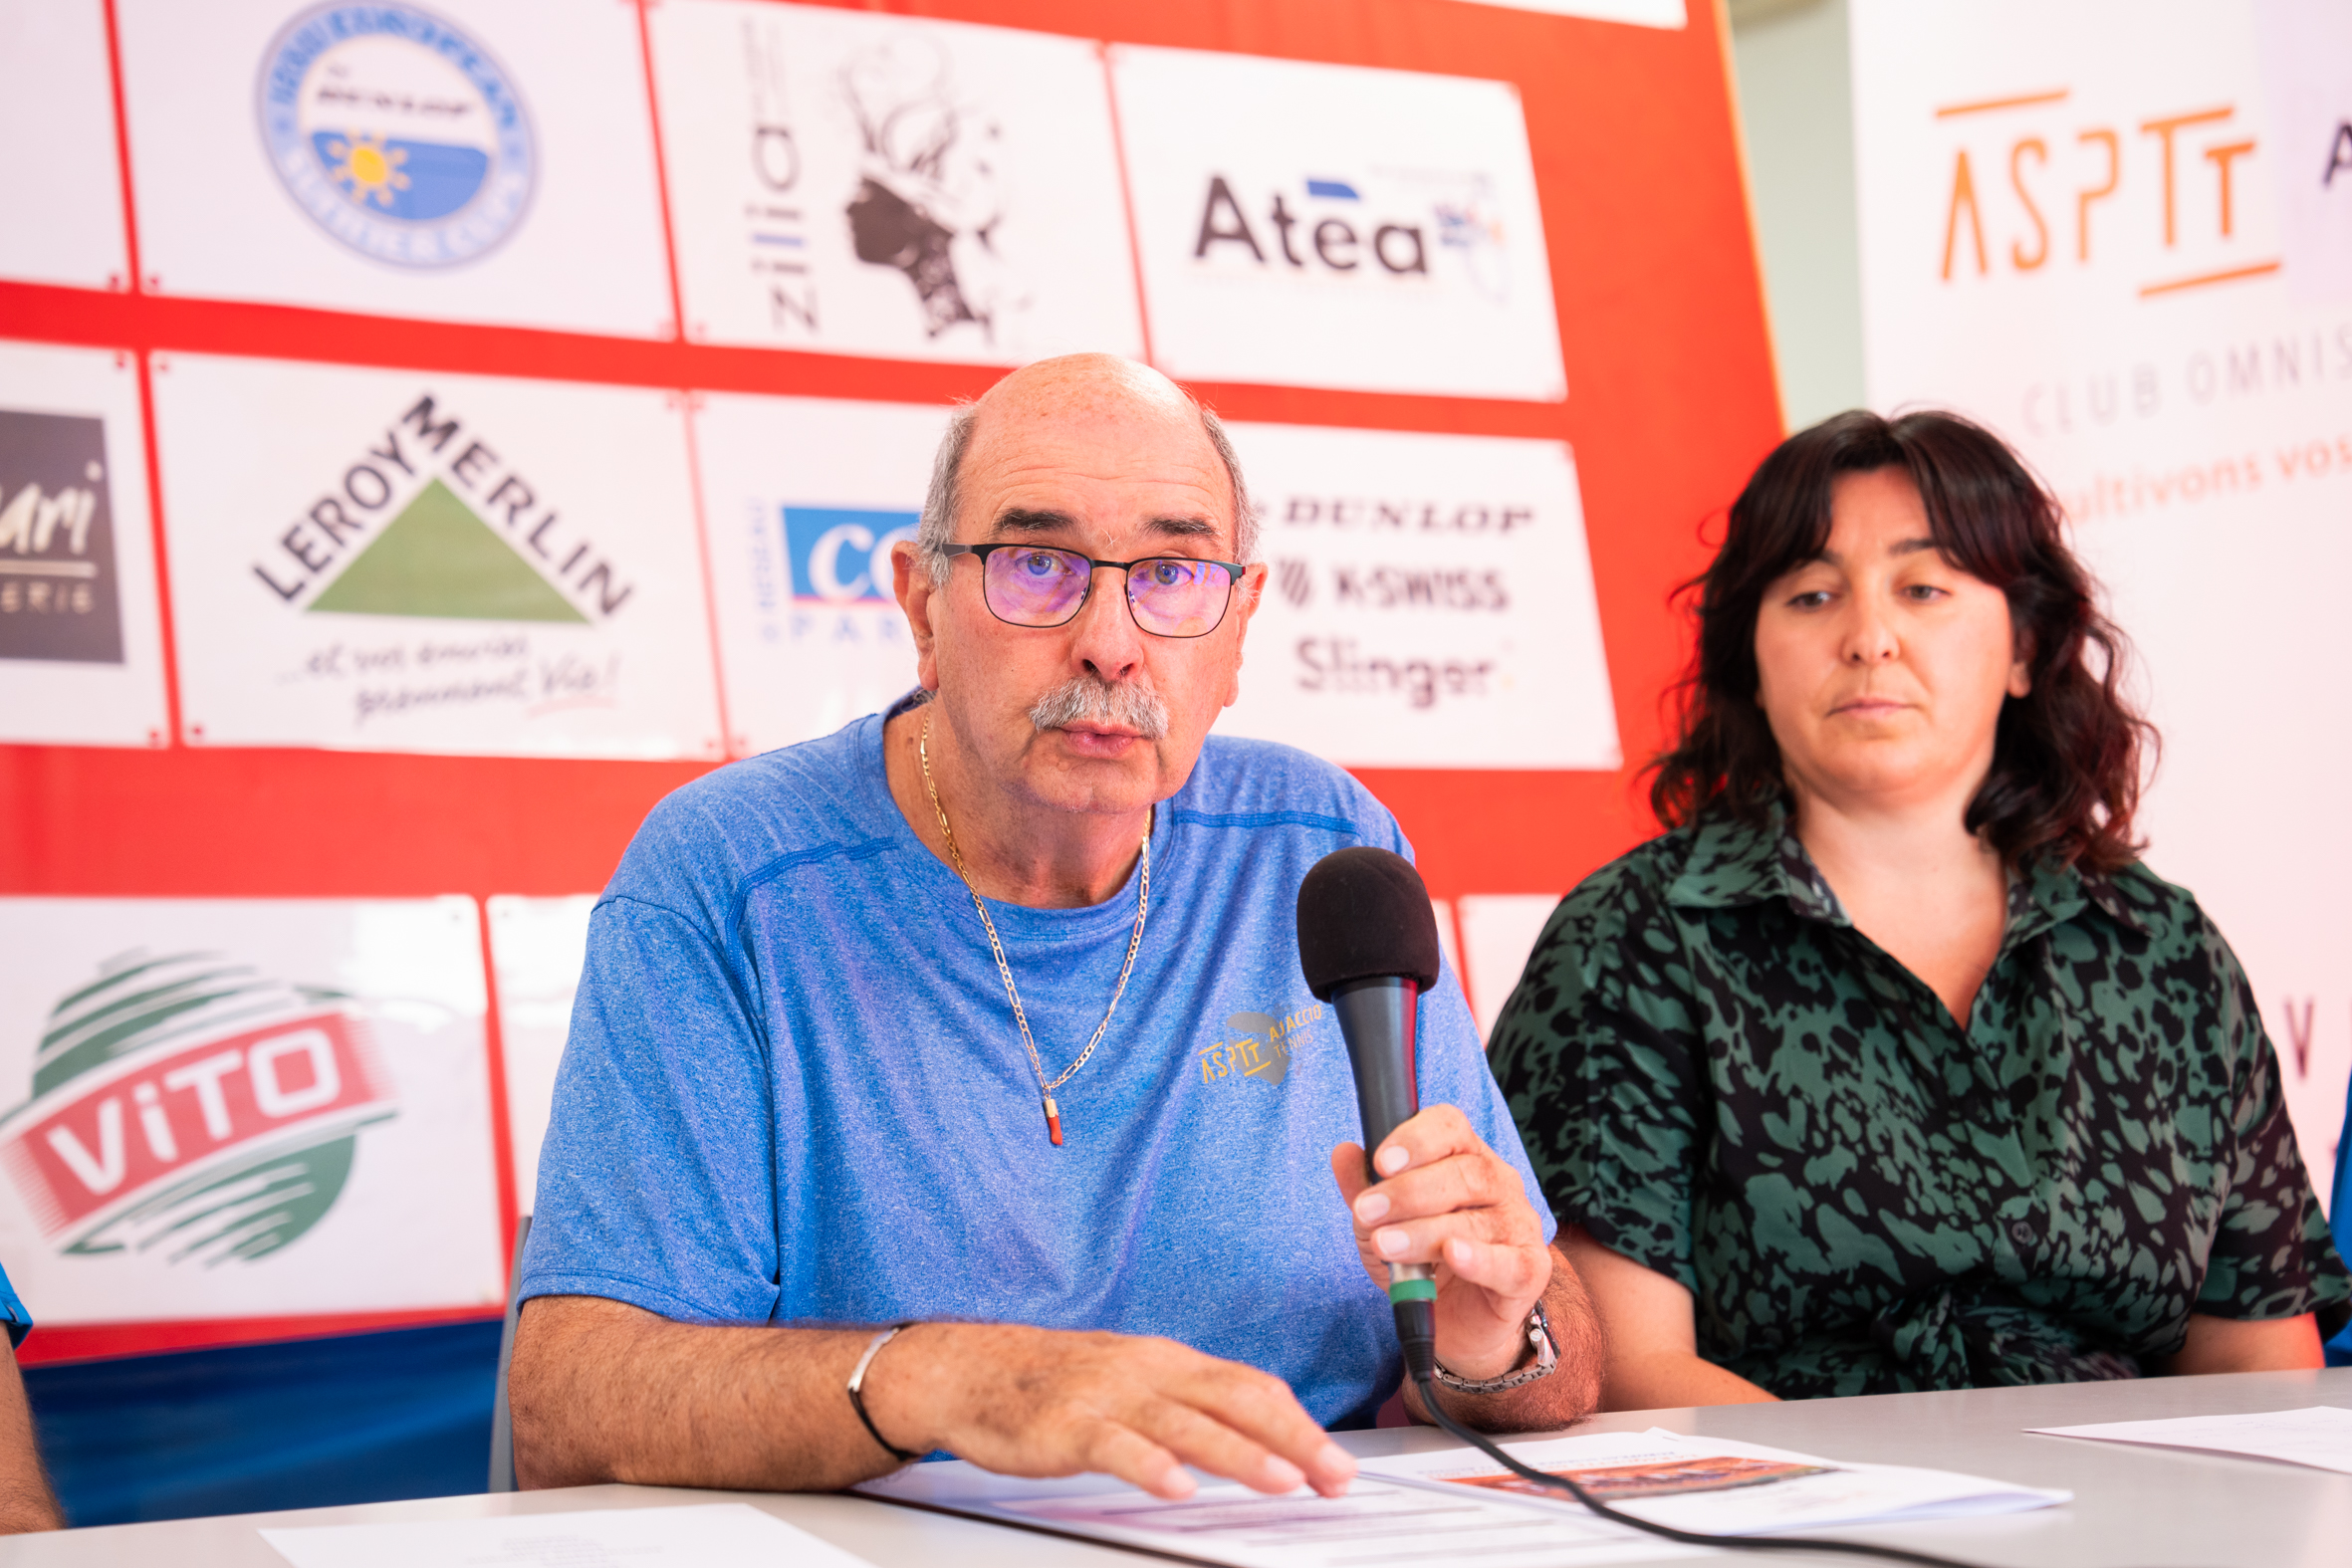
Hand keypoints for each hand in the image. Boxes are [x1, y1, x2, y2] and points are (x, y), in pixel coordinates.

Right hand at [860, 1322, 1356, 1501]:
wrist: (970, 1369)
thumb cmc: (1055, 1383)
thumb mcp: (1132, 1382)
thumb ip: (1187, 1406)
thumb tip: (1252, 1438)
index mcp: (1168, 1362)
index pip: (1248, 1388)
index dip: (1297, 1423)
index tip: (1336, 1461)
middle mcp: (1147, 1371)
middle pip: (1233, 1401)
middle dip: (1291, 1439)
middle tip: (1333, 1474)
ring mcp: (1107, 1397)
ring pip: (1186, 1424)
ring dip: (1239, 1453)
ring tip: (1282, 1480)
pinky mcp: (1067, 1425)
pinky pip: (1116, 1446)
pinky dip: (1150, 1465)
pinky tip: (1178, 1486)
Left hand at [1331, 1105, 1551, 1381]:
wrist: (1453, 1321)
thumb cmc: (1421, 1260)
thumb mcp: (1381, 1224)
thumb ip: (1363, 1188)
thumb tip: (1344, 1153)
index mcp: (1465, 1157)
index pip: (1451, 1127)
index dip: (1417, 1139)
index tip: (1381, 1162)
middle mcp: (1499, 1183)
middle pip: (1465, 1172)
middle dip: (1408, 1192)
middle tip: (1367, 1212)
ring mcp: (1518, 1226)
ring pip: (1476, 1220)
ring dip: (1423, 1232)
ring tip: (1385, 1245)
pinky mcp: (1529, 1270)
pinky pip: (1508, 1262)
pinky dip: (1479, 1258)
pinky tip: (1453, 1254)